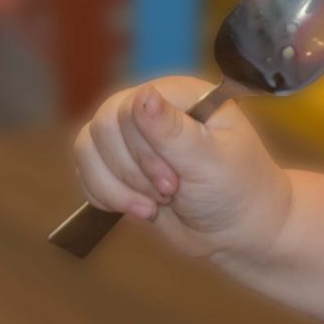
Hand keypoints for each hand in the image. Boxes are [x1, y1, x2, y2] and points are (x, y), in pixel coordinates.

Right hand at [72, 77, 291, 260]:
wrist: (237, 230)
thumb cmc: (237, 190)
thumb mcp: (210, 162)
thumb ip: (174, 131)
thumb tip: (143, 94)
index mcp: (181, 95)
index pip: (129, 106)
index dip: (142, 150)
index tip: (173, 182)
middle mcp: (151, 108)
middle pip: (103, 128)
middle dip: (133, 172)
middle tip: (170, 194)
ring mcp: (131, 136)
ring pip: (87, 149)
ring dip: (117, 187)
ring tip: (155, 206)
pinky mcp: (118, 164)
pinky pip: (85, 172)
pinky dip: (106, 196)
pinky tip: (139, 209)